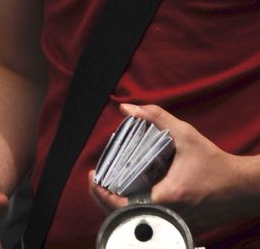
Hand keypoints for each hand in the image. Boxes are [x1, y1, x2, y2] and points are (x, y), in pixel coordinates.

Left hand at [89, 103, 259, 237]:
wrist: (241, 188)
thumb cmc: (214, 163)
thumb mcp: (184, 134)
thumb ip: (156, 117)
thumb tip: (127, 108)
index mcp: (167, 196)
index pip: (125, 205)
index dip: (103, 194)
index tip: (93, 177)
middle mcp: (169, 215)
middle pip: (125, 217)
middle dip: (104, 200)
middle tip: (95, 180)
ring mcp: (175, 224)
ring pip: (136, 221)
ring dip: (118, 206)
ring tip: (107, 185)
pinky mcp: (180, 227)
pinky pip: (150, 221)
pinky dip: (135, 209)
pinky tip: (128, 194)